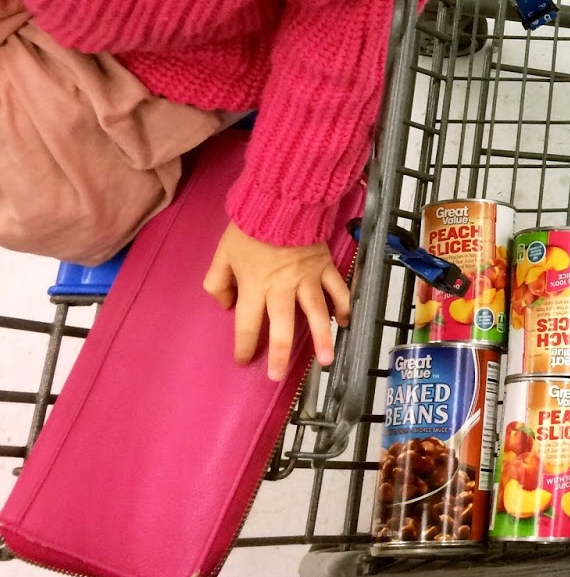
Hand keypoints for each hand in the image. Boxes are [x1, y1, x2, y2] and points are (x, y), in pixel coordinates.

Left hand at [203, 222, 351, 381]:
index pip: (247, 325)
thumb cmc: (249, 228)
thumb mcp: (222, 254)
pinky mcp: (325, 266)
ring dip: (322, 339)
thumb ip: (217, 283)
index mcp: (255, 287)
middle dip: (279, 354)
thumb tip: (226, 305)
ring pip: (316, 314)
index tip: (243, 360)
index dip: (244, 346)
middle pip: (282, 327)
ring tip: (327, 361)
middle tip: (278, 375)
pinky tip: (346, 321)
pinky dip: (343, 306)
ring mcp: (308, 279)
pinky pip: (337, 289)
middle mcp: (282, 288)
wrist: (284, 201)